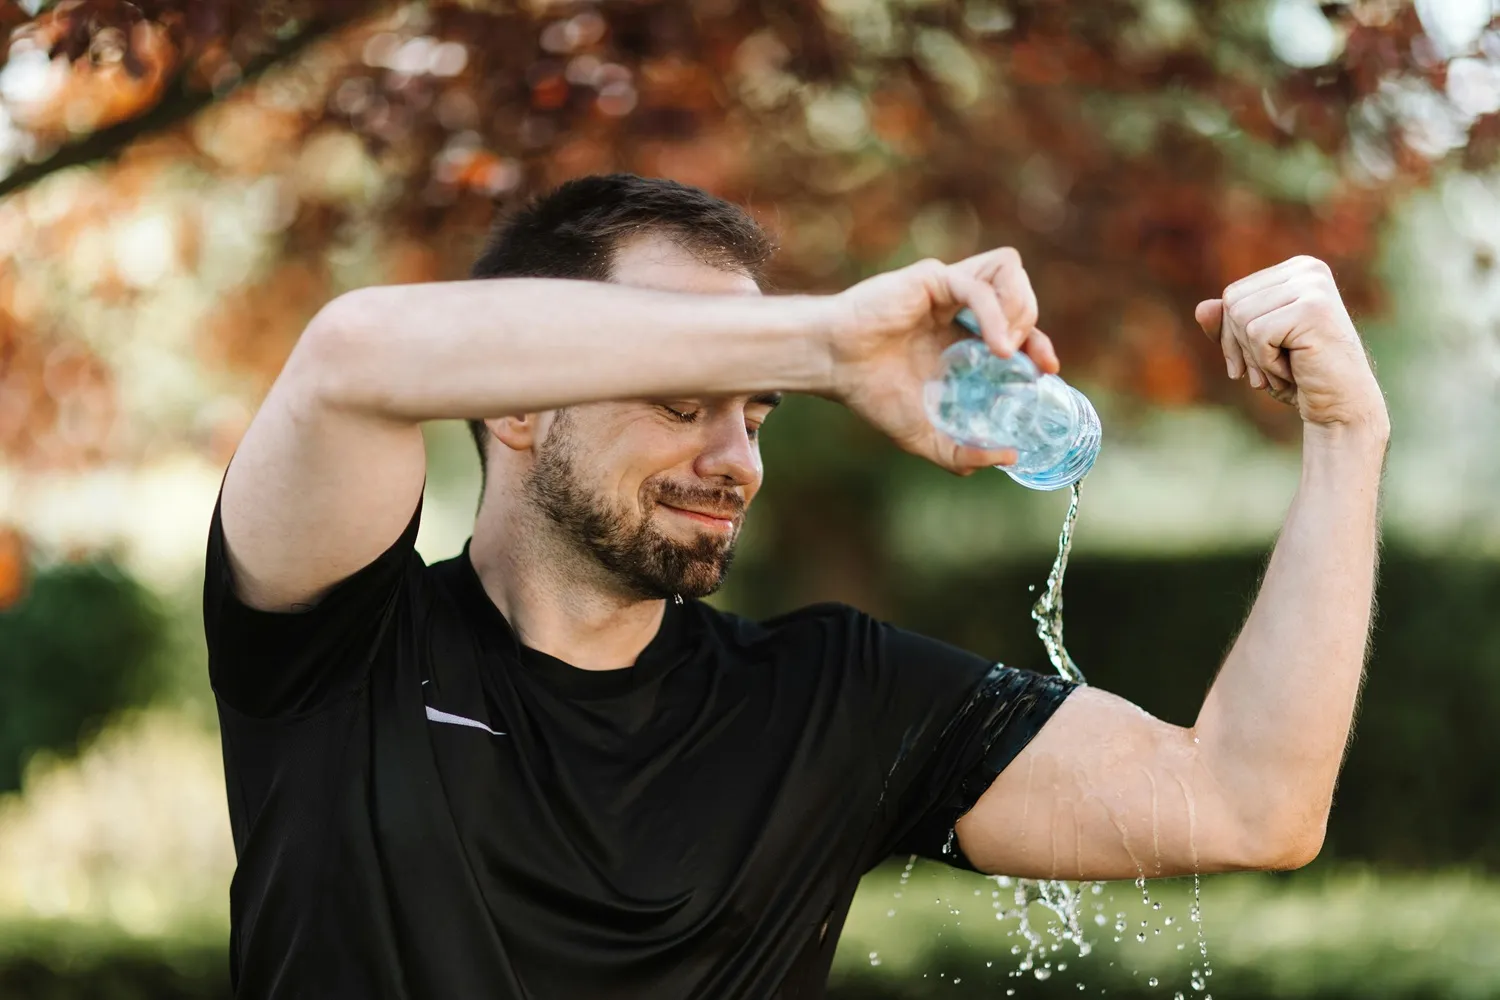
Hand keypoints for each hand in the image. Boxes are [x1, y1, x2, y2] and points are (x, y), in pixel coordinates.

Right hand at [826, 248, 1059, 474]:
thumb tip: (1010, 457)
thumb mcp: (924, 435)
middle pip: (1020, 294)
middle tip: (1035, 364)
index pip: (1017, 325)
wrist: (832, 367)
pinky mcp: (932, 279)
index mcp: (960, 337)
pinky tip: (995, 347)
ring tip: (1007, 351)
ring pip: (1008, 269)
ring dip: (1021, 309)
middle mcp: (958, 308)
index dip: (1038, 344)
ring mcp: (947, 288)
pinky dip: (995, 313)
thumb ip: (962, 451)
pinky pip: (977, 285)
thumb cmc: (870, 393)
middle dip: (1036, 329)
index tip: (1046, 371)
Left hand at [1195, 256, 1387, 433]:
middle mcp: (1308, 270)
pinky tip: (1296, 370)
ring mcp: (1313, 286)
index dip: (1232, 336)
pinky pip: (1256, 334)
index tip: (1256, 361)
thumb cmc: (1300, 376)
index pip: (1233, 296)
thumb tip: (1201, 308)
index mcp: (1296, 270)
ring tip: (1287, 368)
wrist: (1341, 407)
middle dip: (1242, 347)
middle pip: (1232, 304)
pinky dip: (1268, 362)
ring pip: (1241, 318)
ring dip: (1257, 357)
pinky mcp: (1313, 308)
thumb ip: (1228, 326)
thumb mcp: (1254, 348)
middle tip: (1274, 368)